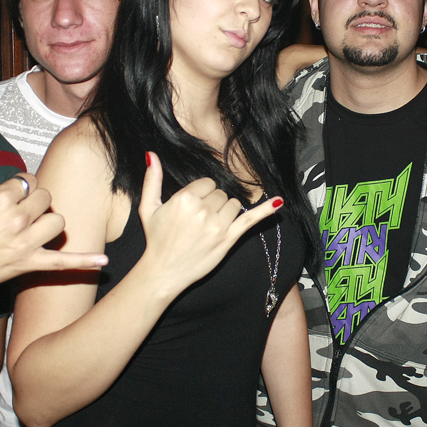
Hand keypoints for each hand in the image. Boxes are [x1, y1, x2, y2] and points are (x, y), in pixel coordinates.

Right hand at [0, 125, 107, 299]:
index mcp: (0, 199)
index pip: (28, 181)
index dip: (20, 185)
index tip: (9, 193)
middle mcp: (16, 220)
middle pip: (45, 199)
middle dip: (34, 200)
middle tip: (17, 209)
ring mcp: (24, 244)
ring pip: (57, 223)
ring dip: (49, 221)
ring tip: (33, 224)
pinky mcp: (28, 264)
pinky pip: (61, 263)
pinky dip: (83, 262)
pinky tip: (102, 261)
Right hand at [137, 152, 281, 294]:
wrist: (163, 272)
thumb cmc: (157, 239)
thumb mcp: (148, 208)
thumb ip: (152, 180)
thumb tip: (152, 154)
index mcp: (185, 198)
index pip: (207, 183)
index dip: (201, 193)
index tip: (193, 207)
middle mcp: (203, 210)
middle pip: (220, 194)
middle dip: (212, 203)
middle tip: (198, 221)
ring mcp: (218, 225)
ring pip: (233, 205)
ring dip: (226, 212)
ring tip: (209, 226)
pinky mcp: (228, 239)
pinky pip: (250, 220)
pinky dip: (265, 211)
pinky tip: (278, 202)